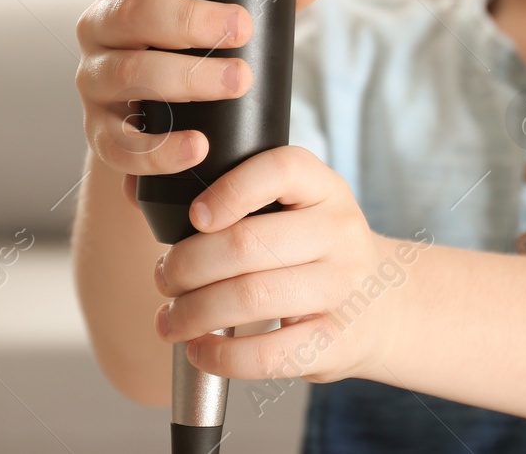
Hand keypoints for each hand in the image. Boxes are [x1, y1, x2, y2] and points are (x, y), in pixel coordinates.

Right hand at [74, 0, 326, 203]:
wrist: (165, 125)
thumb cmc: (197, 53)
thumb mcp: (223, 18)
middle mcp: (100, 29)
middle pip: (126, 14)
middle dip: (186, 20)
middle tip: (242, 29)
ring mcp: (94, 81)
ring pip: (125, 73)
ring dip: (185, 77)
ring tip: (238, 82)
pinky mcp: (100, 134)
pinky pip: (120, 143)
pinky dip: (160, 147)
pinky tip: (198, 146)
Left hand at [152, 145, 422, 385]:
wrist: (385, 304)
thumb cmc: (315, 250)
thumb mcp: (297, 207)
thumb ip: (238, 196)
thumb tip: (139, 192)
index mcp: (324, 188)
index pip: (280, 169)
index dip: (230, 189)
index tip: (194, 216)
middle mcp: (339, 232)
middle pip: (248, 243)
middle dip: (187, 264)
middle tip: (163, 278)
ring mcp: (341, 288)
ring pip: (252, 298)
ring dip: (194, 313)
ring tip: (170, 319)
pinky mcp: (335, 342)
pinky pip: (267, 355)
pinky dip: (220, 357)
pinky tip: (200, 349)